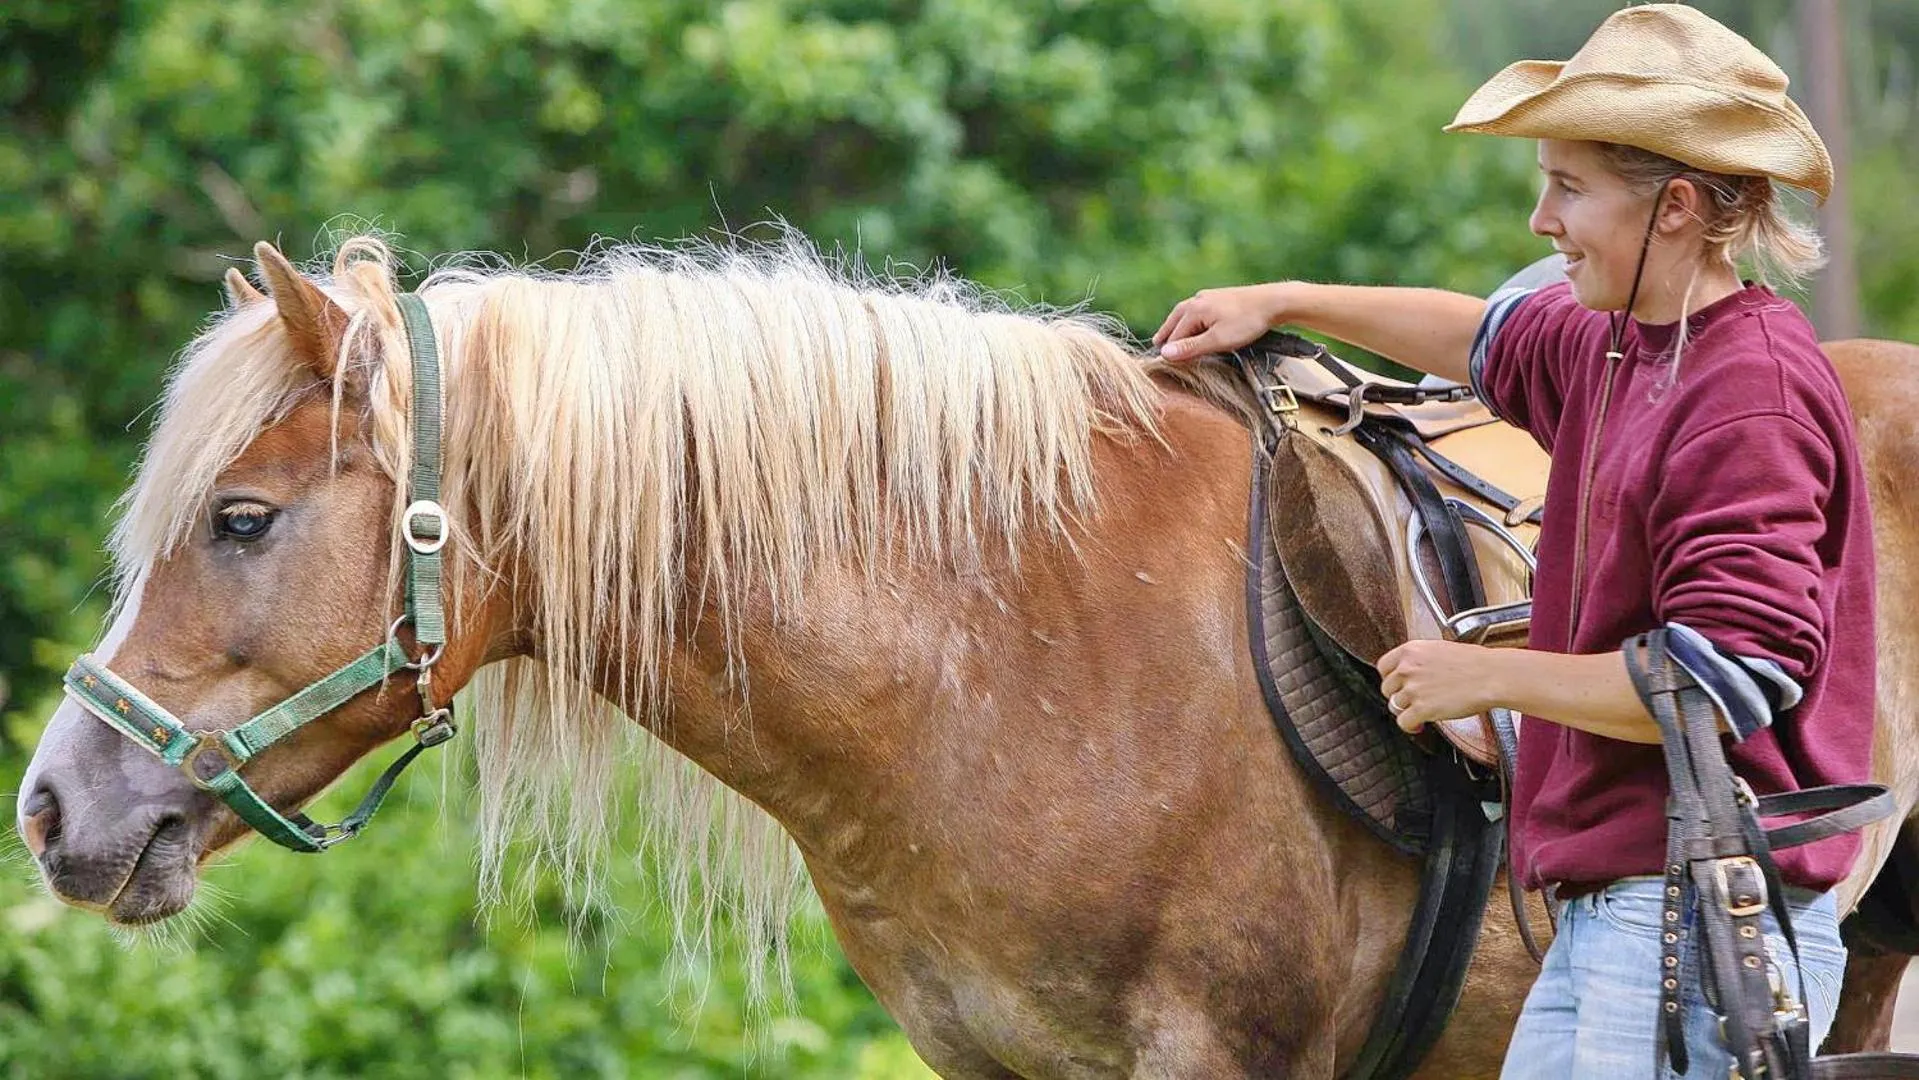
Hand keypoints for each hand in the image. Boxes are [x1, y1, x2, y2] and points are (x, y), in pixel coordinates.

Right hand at [1152, 283, 1289, 361]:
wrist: (1274, 301)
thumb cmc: (1247, 322)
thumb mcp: (1218, 340)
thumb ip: (1191, 348)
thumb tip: (1165, 353)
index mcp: (1193, 310)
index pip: (1174, 336)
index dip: (1169, 351)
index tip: (1164, 365)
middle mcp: (1196, 300)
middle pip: (1174, 321)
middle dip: (1166, 333)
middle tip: (1156, 345)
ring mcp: (1208, 296)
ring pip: (1185, 313)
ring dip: (1176, 325)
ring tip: (1170, 334)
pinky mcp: (1219, 296)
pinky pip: (1197, 310)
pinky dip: (1189, 319)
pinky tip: (1194, 323)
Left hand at [1376, 639, 1504, 733]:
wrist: (1492, 675)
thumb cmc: (1475, 663)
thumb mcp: (1439, 649)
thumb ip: (1419, 659)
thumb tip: (1410, 671)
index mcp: (1411, 650)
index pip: (1383, 667)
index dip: (1391, 679)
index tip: (1398, 685)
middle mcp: (1407, 668)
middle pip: (1387, 688)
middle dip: (1399, 696)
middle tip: (1413, 700)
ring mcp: (1413, 689)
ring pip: (1395, 706)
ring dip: (1407, 710)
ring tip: (1421, 712)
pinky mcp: (1422, 709)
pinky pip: (1403, 722)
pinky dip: (1411, 726)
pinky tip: (1420, 725)